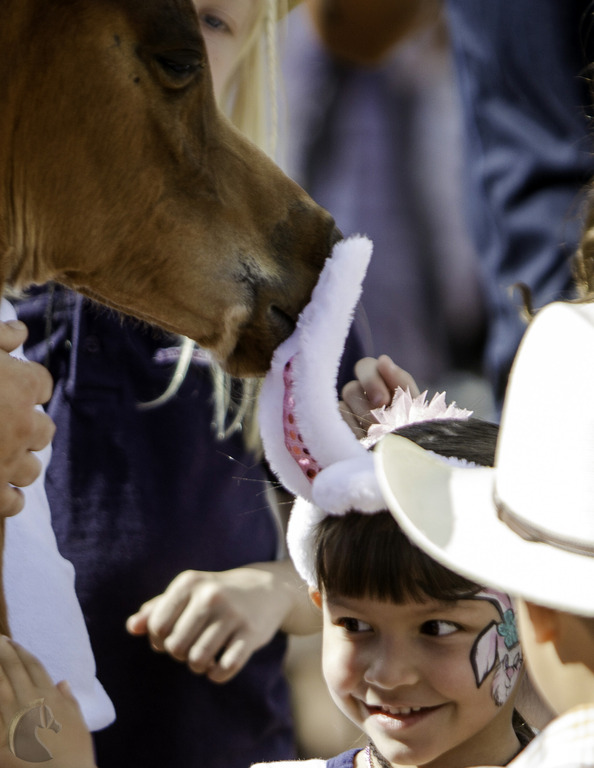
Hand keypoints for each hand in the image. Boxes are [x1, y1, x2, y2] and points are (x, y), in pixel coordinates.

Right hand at [0, 321, 54, 516]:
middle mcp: (22, 424)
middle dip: (27, 426)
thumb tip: (21, 332)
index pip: (43, 384)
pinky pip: (13, 502)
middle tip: (4, 422)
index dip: (28, 384)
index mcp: (20, 385)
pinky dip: (7, 497)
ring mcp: (7, 460)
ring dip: (18, 462)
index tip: (14, 384)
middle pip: (44, 430)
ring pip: (32, 468)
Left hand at [0, 636, 95, 767]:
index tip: (11, 641)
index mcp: (50, 697)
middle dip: (3, 652)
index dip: (20, 652)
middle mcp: (29, 702)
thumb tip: (62, 682)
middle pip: (12, 670)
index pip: (32, 666)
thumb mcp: (77, 724)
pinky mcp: (0, 737)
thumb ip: (69, 701)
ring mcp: (11, 719)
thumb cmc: (73, 754)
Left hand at [126, 560, 319, 683]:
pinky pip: (225, 668)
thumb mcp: (188, 593)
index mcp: (189, 582)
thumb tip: (132, 628)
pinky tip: (221, 665)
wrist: (267, 587)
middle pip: (175, 647)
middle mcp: (210, 595)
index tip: (174, 636)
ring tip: (206, 656)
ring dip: (198, 666)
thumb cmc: (217, 594)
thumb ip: (157, 609)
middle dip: (180, 654)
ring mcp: (233, 614)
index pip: (157, 626)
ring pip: (198, 660)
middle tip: (192, 646)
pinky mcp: (251, 632)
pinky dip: (218, 674)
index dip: (160, 640)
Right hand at [340, 354, 418, 438]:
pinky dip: (353, 431)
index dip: (371, 378)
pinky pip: (338, 421)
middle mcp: (361, 397)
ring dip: (362, 421)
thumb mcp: (416, 407)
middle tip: (381, 423)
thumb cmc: (417, 434)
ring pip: (343, 406)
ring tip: (380, 437)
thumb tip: (383, 359)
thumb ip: (401, 382)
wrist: (413, 467)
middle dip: (366, 408)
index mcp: (381, 384)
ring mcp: (348, 415)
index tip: (383, 400)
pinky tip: (366, 443)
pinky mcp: (339, 431)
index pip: (365, 367)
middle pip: (351, 388)